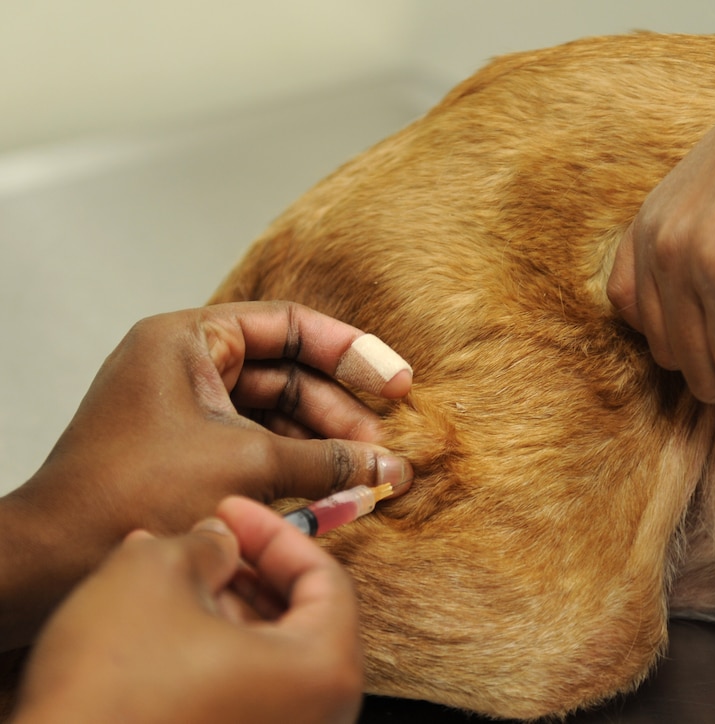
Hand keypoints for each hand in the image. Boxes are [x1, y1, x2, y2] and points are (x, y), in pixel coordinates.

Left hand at [0, 301, 412, 647]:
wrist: (55, 556)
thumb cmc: (132, 493)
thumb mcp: (248, 464)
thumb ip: (327, 460)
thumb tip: (388, 467)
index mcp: (188, 340)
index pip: (290, 325)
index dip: (351, 352)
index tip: (395, 382)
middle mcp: (186, 366)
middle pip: (289, 373)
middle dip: (340, 411)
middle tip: (382, 445)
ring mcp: (185, 410)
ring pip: (276, 413)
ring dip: (322, 443)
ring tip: (366, 473)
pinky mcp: (186, 452)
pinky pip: (256, 445)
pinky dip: (294, 464)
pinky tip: (331, 490)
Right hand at [13, 496, 364, 723]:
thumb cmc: (110, 693)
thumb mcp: (153, 576)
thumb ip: (204, 545)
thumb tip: (219, 543)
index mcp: (322, 672)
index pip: (326, 580)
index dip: (275, 533)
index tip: (233, 511)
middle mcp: (315, 717)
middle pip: (300, 621)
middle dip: (247, 570)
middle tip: (206, 539)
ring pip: (266, 657)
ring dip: (223, 607)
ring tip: (169, 575)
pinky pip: (240, 692)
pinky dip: (210, 652)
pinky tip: (161, 626)